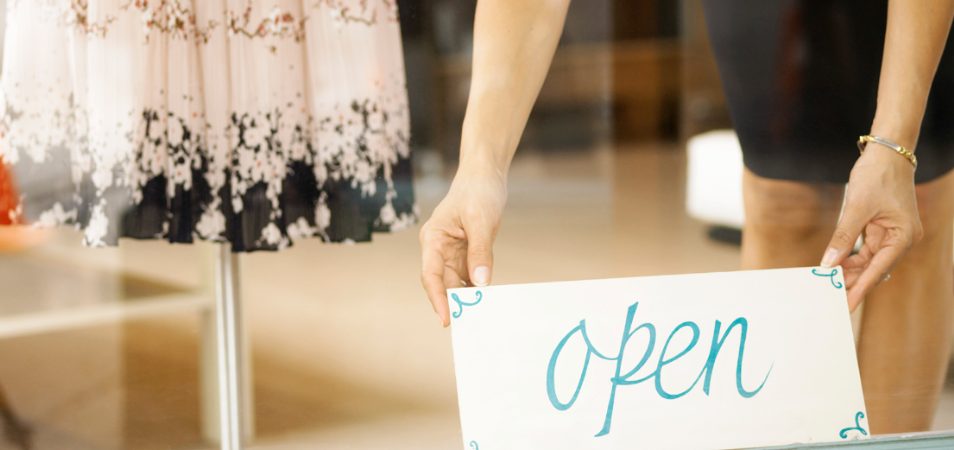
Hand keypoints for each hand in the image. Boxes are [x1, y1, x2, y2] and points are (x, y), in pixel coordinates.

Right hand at [419, 166, 506, 326]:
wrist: (485, 176)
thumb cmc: (478, 192)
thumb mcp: (481, 220)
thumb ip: (480, 252)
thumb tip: (481, 283)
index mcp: (433, 239)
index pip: (431, 274)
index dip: (437, 298)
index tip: (447, 319)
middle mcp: (438, 250)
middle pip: (443, 284)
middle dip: (455, 304)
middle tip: (471, 324)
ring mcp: (452, 254)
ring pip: (457, 284)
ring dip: (467, 299)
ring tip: (481, 317)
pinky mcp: (466, 255)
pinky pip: (469, 277)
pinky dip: (477, 289)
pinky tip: (488, 300)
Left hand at [821, 145, 922, 310]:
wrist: (886, 153)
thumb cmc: (877, 176)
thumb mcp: (856, 208)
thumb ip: (843, 237)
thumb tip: (828, 263)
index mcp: (903, 237)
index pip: (878, 270)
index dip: (859, 290)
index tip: (845, 306)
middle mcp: (901, 239)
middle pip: (873, 269)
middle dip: (851, 282)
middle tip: (828, 296)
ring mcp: (892, 235)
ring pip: (868, 262)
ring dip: (848, 271)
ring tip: (827, 282)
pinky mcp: (881, 229)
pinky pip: (865, 250)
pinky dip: (850, 258)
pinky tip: (834, 265)